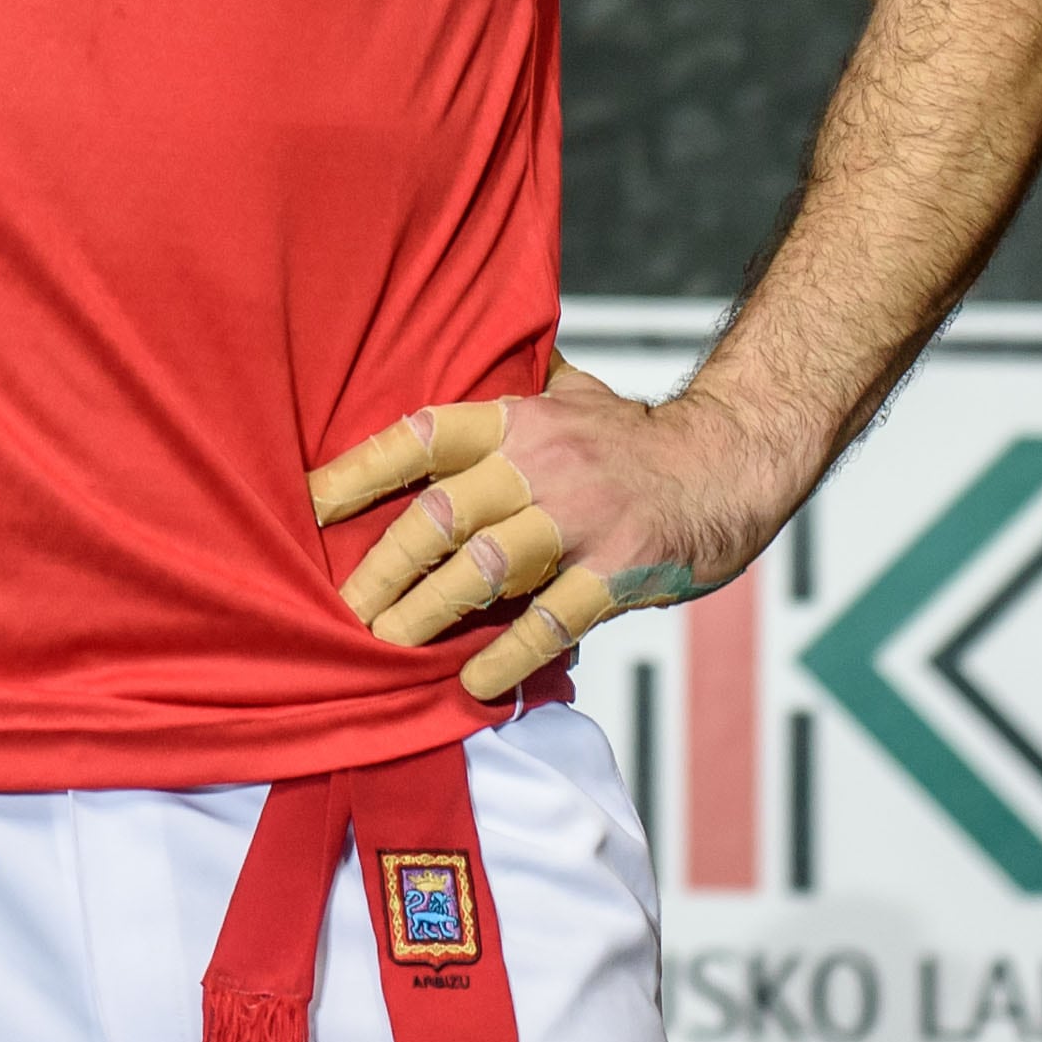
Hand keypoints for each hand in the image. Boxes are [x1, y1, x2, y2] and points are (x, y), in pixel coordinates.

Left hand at [310, 362, 793, 700]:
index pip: (420, 436)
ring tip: (387, 642)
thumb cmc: (635, 435)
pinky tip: (474, 682)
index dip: (361, 469)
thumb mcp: (567, 393)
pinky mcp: (619, 572)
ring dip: (430, 610)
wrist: (733, 461)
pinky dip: (509, 656)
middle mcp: (541, 466)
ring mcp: (581, 521)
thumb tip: (444, 359)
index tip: (308, 502)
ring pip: (486, 569)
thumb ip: (508, 390)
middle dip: (384, 564)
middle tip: (343, 604)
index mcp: (516, 421)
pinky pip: (552, 621)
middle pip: (440, 515)